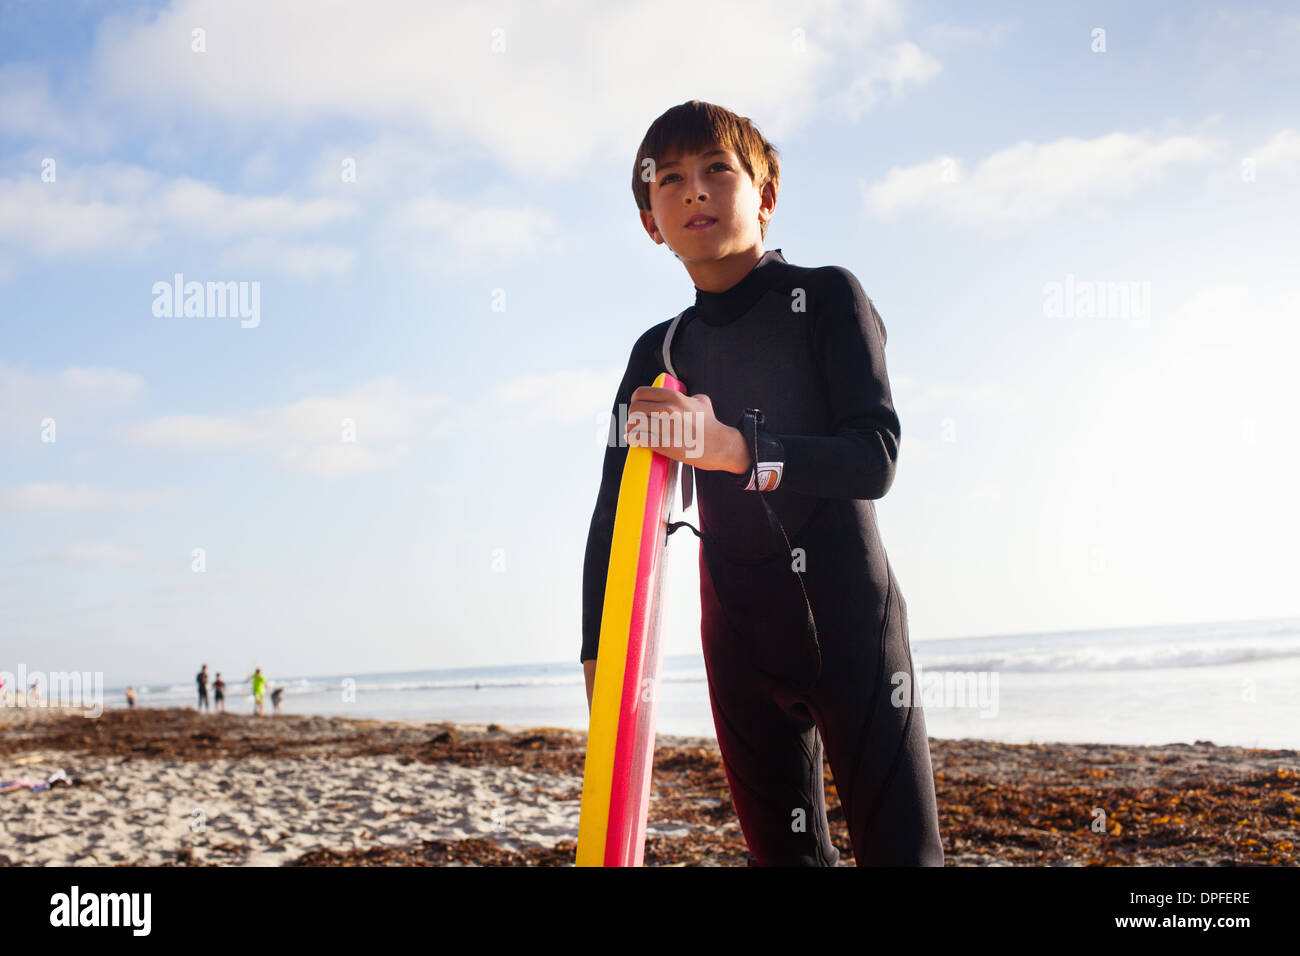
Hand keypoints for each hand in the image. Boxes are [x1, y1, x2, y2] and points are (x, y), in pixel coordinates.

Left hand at [624, 387, 750, 473]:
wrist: (720, 445)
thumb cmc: (711, 425)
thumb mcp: (702, 402)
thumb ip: (690, 396)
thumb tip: (686, 396)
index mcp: (674, 397)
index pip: (640, 393)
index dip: (635, 401)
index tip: (637, 407)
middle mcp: (668, 409)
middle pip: (634, 409)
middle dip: (631, 416)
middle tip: (634, 422)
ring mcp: (665, 427)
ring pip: (634, 424)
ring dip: (630, 429)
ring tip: (632, 433)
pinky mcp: (665, 444)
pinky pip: (639, 438)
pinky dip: (634, 439)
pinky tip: (634, 440)